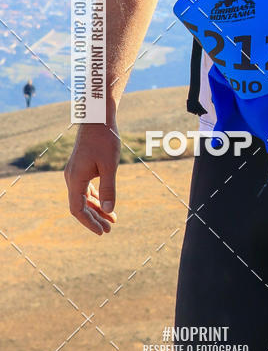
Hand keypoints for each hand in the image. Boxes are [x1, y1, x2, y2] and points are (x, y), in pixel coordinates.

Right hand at [64, 119, 119, 235]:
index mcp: (75, 179)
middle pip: (80, 206)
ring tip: (112, 220)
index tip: (101, 231)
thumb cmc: (104, 140)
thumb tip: (109, 210)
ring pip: (84, 197)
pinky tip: (106, 204)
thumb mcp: (109, 166)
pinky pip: (86, 188)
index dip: (89, 222)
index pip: (77, 209)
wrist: (98, 119)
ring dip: (97, 209)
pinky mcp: (82, 167)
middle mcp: (72, 178)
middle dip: (94, 218)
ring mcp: (76, 173)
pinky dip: (96, 198)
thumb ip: (109, 188)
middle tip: (109, 229)